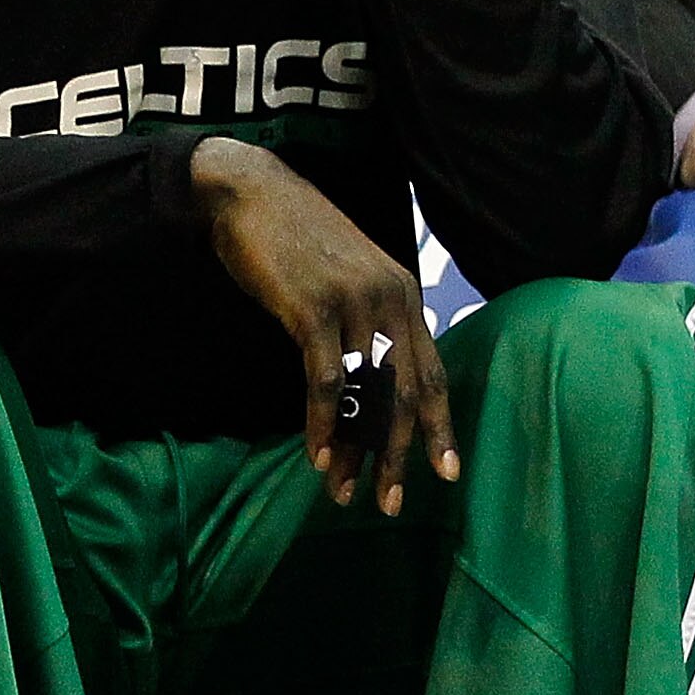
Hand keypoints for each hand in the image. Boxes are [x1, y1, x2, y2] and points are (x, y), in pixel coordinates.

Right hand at [192, 135, 456, 513]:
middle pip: (407, 394)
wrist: (250, 192)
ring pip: (369, 394)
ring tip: (344, 492)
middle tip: (390, 502)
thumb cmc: (291, 237)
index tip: (445, 473)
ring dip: (357, 451)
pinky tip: (317, 452)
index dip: (439, 427)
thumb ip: (364, 320)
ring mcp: (355, 304)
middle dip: (400, 456)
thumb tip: (365, 376)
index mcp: (404, 295)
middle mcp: (391, 300)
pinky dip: (324, 421)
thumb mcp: (343, 277)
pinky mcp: (314, 309)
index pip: (433, 373)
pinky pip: (327, 379)